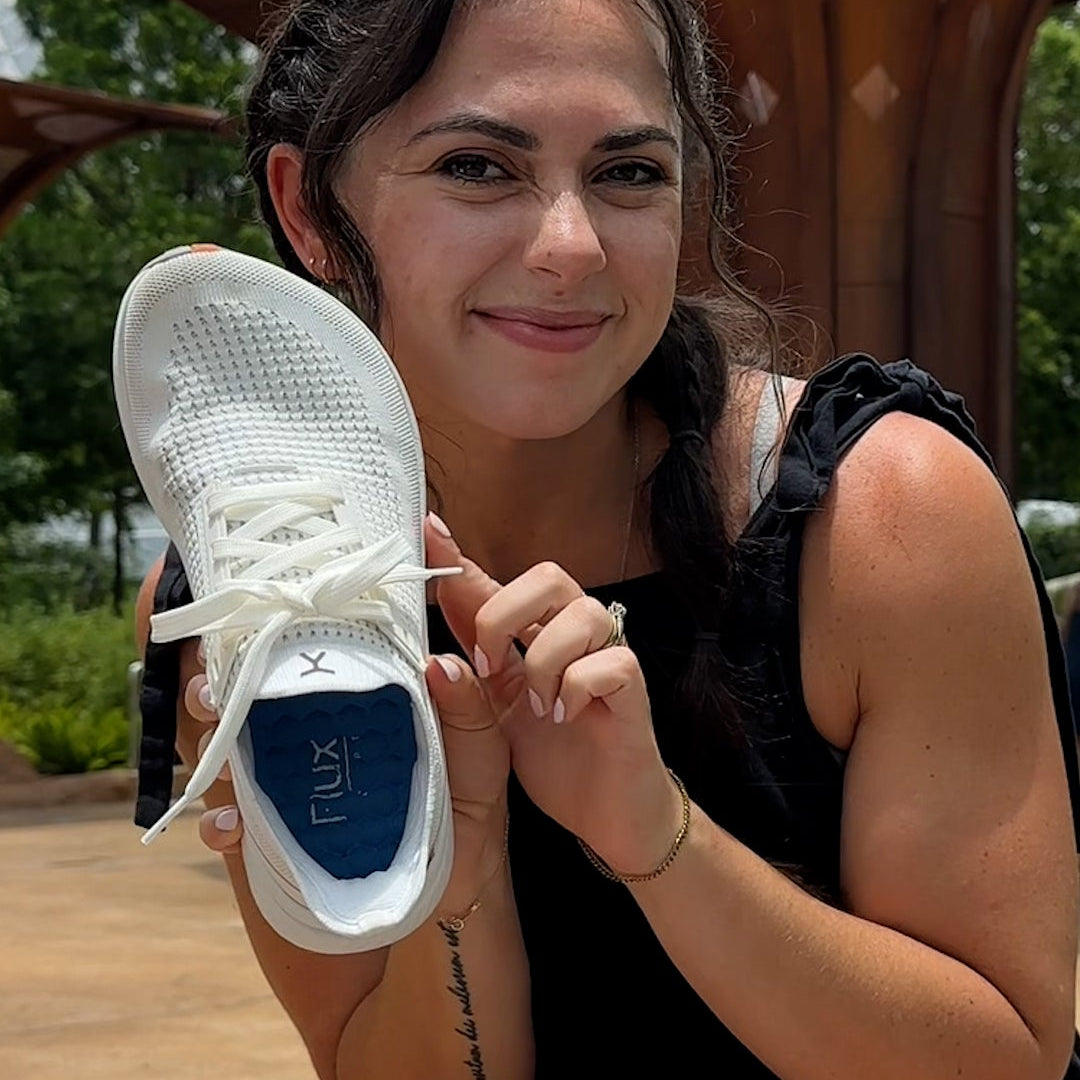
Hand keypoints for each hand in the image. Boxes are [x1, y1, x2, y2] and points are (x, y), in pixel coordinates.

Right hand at [180, 517, 512, 914]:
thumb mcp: (483, 749)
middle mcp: (317, 733)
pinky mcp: (281, 838)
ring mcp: (294, 783)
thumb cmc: (470, 800)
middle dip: (227, 672)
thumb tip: (437, 661)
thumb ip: (469, 706)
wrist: (459, 881)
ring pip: (231, 747)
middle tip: (223, 667)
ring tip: (213, 719)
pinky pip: (237, 825)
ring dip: (211, 731)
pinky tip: (231, 824)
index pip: (318, 652)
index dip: (288, 625)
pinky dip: (223, 823)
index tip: (267, 601)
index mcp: (362, 700)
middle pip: (256, 691)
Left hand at [427, 522, 682, 876]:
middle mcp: (572, 634)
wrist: (608, 814)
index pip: (493, 584)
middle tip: (489, 668)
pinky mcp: (633, 688)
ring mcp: (607, 656)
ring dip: (544, 658)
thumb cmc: (557, 756)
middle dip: (505, 614)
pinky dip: (578, 686)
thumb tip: (431, 657)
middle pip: (546, 576)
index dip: (459, 559)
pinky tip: (564, 715)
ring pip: (583, 613)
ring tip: (535, 705)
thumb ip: (469, 680)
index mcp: (531, 636)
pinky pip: (612, 662)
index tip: (427, 533)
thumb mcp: (498, 716)